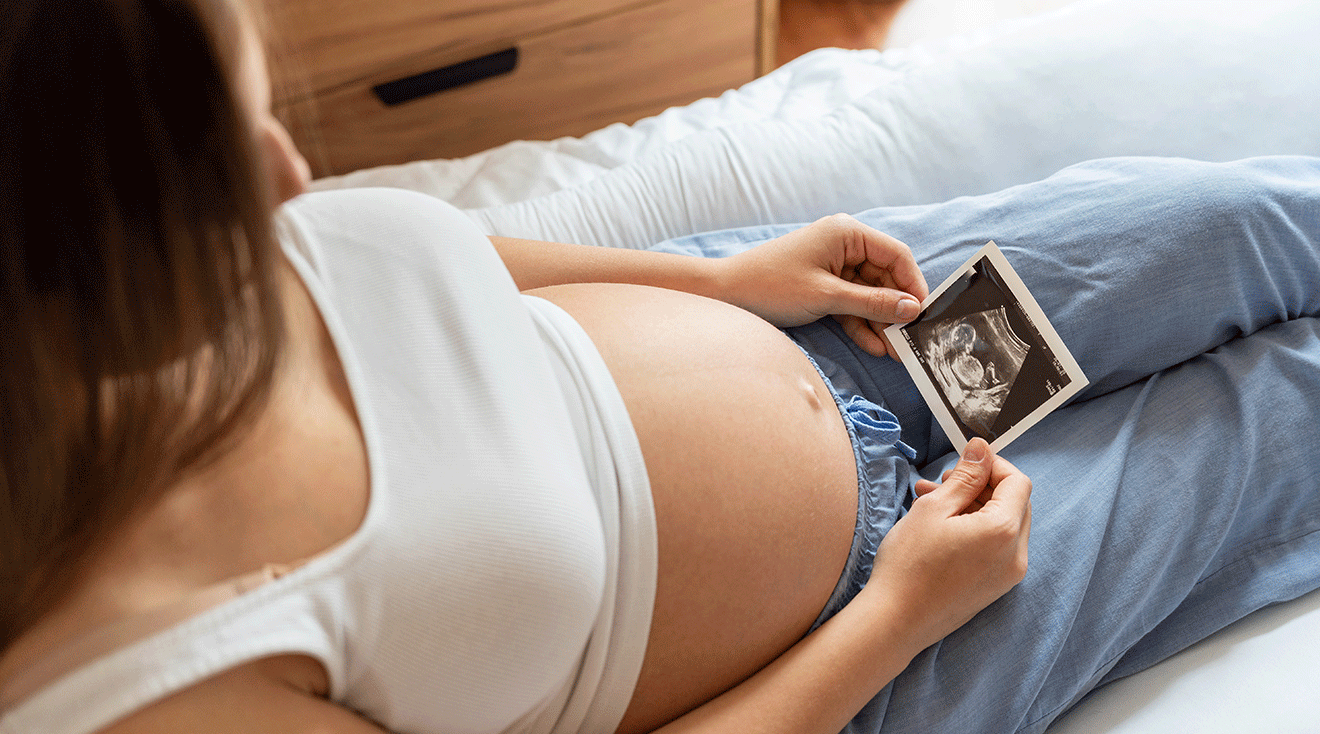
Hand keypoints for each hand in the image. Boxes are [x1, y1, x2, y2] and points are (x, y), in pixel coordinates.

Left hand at [716, 214, 928, 358]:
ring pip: (869, 294)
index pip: (896, 255)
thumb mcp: (827, 297)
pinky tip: (875, 346)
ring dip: (880, 322)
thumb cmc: (771, 285)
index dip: (913, 284)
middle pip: (885, 277)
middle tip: (910, 340)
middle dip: (896, 309)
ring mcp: (833, 266)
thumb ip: (872, 303)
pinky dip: (861, 323)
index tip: (924, 313)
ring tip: (895, 352)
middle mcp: (844, 244)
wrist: (726, 295)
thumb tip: (912, 309)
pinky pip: (851, 304)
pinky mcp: (823, 286)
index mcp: (847, 233)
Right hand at [864, 438, 1031, 653]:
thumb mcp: (934, 508)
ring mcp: (1008, 575)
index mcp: (1003, 531)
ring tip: (932, 501)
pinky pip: (996, 547)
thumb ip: (965, 477)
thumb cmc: (909, 564)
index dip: (993, 465)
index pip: (1018, 482)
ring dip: (974, 507)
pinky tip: (941, 527)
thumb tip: (982, 449)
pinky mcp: (995, 588)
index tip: (965, 462)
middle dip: (982, 485)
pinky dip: (975, 530)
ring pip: (1003, 525)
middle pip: (1015, 503)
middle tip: (944, 481)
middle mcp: (1015, 555)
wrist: (896, 621)